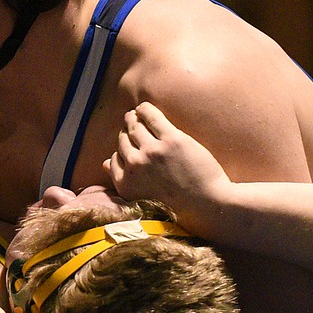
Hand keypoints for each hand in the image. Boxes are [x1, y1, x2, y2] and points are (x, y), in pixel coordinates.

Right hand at [105, 102, 230, 220]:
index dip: (121, 151)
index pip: (114, 160)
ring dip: (133, 118)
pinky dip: (146, 109)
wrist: (208, 205)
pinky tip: (144, 107)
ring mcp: (152, 152)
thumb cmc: (178, 205)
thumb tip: (105, 163)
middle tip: (130, 124)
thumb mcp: (142, 198)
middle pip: (123, 141)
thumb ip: (123, 180)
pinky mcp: (171, 139)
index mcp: (126, 185)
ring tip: (136, 114)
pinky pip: (152, 117)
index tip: (128, 146)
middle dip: (126, 132)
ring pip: (135, 127)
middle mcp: (135, 166)